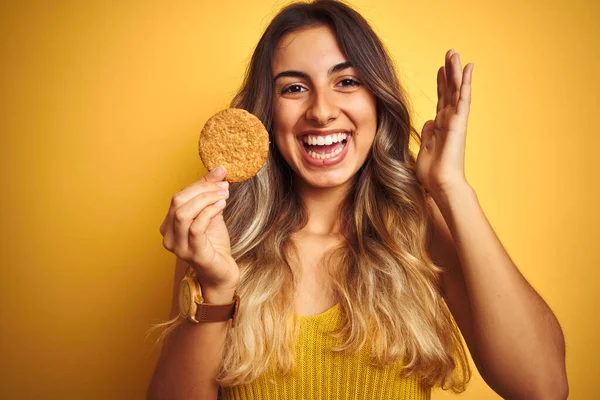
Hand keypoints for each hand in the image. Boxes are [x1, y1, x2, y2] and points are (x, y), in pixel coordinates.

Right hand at [159, 166, 239, 289]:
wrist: (222, 273)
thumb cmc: (214, 245)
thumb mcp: (211, 214)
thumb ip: (211, 195)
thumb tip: (219, 171)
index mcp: (169, 225)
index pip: (178, 197)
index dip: (199, 183)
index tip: (219, 174)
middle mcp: (169, 236)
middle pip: (178, 202)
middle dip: (202, 189)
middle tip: (223, 185)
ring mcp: (179, 246)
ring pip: (183, 213)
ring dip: (206, 199)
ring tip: (223, 195)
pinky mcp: (193, 254)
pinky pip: (196, 228)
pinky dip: (209, 212)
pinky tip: (221, 206)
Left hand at [416, 49, 473, 196]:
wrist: (440, 184)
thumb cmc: (432, 172)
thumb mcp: (425, 148)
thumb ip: (428, 133)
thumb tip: (430, 122)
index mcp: (440, 126)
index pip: (441, 100)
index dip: (441, 84)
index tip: (440, 69)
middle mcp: (449, 121)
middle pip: (449, 91)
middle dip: (449, 72)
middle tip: (450, 53)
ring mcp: (456, 120)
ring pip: (456, 90)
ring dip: (456, 71)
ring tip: (455, 54)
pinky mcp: (459, 122)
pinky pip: (462, 98)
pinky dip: (465, 82)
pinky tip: (468, 68)